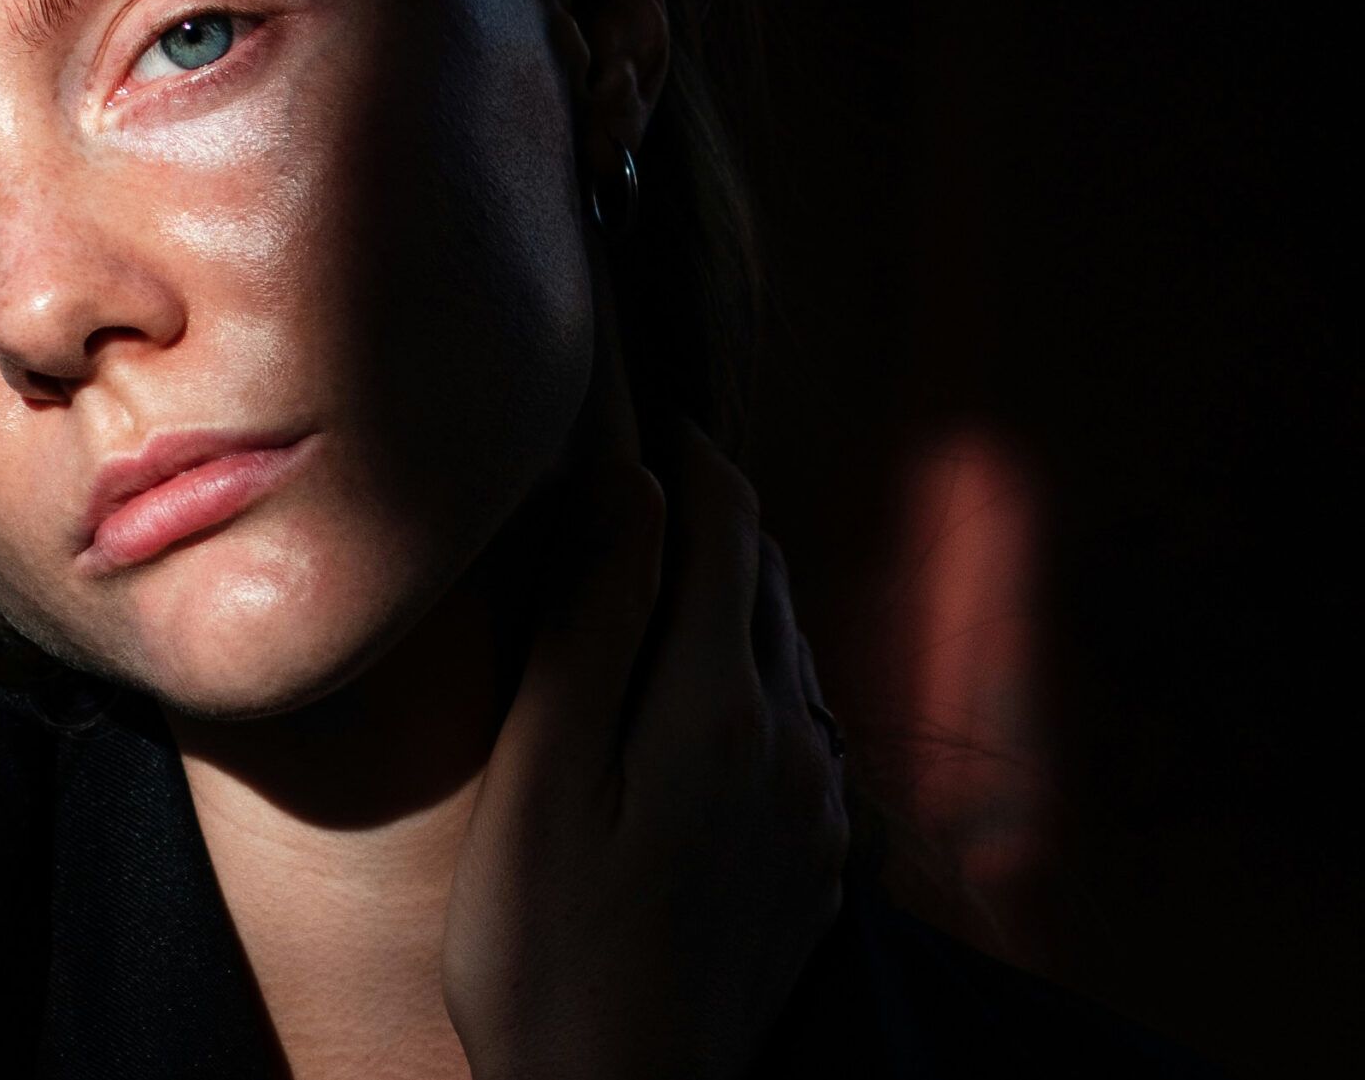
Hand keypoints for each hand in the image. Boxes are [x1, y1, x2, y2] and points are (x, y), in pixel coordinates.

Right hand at [440, 262, 849, 1078]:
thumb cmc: (545, 949)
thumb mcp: (542, 777)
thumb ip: (594, 621)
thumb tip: (633, 481)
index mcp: (720, 704)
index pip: (726, 519)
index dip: (683, 452)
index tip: (637, 417)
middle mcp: (795, 740)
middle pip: (765, 574)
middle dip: (709, 513)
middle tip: (638, 481)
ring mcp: (820, 805)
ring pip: (787, 647)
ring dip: (732, 593)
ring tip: (657, 574)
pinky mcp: (822, 860)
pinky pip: (799, 722)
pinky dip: (750, 675)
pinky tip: (692, 702)